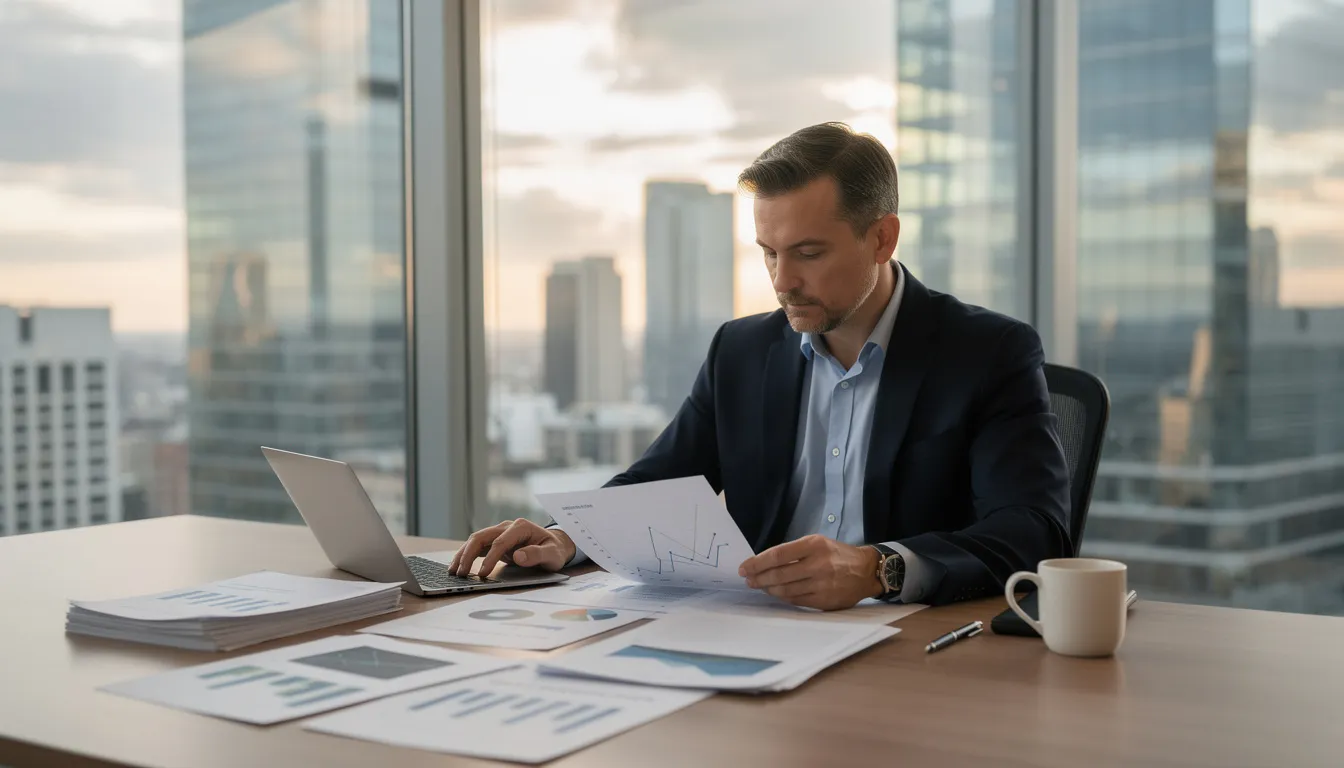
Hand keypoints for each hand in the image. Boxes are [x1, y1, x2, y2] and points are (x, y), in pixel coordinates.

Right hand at [449, 518, 576, 576]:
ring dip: (463, 554)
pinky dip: (466, 555)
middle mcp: (507, 526)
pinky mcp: (495, 540)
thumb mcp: (553, 554)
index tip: (482, 573)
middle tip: (461, 573)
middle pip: (482, 537)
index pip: (500, 542)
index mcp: (521, 527)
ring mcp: (500, 532)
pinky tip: (458, 566)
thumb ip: (537, 554)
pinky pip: (478, 546)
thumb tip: (518, 555)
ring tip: (453, 571)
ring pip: (476, 540)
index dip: (490, 558)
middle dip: (468, 554)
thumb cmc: (554, 550)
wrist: (555, 545)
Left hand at [738, 534, 881, 610]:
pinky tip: (776, 593)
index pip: (778, 555)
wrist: (866, 571)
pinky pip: (796, 600)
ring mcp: (822, 584)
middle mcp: (818, 564)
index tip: (745, 567)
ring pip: (785, 590)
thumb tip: (764, 562)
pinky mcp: (824, 600)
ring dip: (768, 589)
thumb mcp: (817, 543)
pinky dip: (782, 597)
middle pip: (779, 574)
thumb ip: (793, 551)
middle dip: (758, 578)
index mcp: (814, 545)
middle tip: (748, 579)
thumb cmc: (837, 555)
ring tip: (760, 586)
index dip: (757, 563)